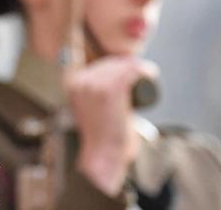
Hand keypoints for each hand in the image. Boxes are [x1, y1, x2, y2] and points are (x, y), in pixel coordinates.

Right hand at [65, 56, 157, 195]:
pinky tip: (150, 72)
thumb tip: (97, 87)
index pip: (97, 64)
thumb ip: (88, 99)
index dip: (116, 65)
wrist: (103, 155)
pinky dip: (142, 70)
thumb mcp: (87, 110)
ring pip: (120, 67)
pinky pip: (129, 72)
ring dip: (137, 67)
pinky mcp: (110, 91)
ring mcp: (94, 86)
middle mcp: (80, 82)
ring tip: (148, 74)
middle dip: (127, 66)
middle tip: (142, 75)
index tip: (130, 72)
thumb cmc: (100, 137)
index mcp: (71, 83)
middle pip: (109, 63)